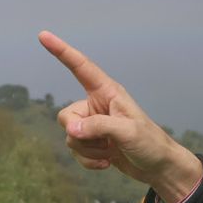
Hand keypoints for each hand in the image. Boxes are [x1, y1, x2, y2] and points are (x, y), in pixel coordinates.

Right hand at [38, 30, 202, 202]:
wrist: (159, 167)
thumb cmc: (150, 143)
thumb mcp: (127, 131)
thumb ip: (98, 127)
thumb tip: (72, 130)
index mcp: (107, 92)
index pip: (80, 67)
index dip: (61, 51)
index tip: (43, 36)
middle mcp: (97, 105)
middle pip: (66, 116)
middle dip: (79, 134)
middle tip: (104, 142)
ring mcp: (94, 125)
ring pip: (71, 137)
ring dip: (88, 151)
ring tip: (111, 151)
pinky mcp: (93, 143)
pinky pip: (76, 151)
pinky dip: (89, 160)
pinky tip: (107, 162)